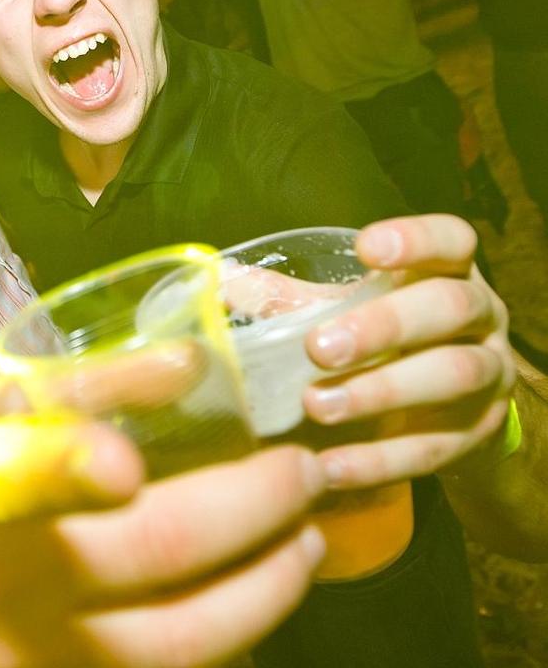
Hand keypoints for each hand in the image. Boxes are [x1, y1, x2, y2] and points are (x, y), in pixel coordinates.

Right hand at [0, 366, 325, 667]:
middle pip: (148, 551)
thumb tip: (195, 362)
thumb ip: (91, 384)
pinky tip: (261, 597)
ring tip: (306, 539)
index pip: (14, 474)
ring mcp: (36, 655)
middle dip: (254, 506)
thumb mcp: (1, 419)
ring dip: (268, 586)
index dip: (66, 468)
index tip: (124, 466)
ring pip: (180, 639)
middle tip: (303, 473)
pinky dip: (236, 637)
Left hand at [302, 214, 514, 487]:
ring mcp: (488, 375)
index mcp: (444, 272)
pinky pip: (436, 448)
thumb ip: (288, 297)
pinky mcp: (479, 435)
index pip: (450, 240)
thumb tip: (216, 280)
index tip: (366, 249)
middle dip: (384, 325)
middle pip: (450, 306)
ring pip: (453, 375)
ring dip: (382, 391)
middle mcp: (479, 317)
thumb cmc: (385, 341)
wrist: (448, 410)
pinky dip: (380, 460)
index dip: (416, 240)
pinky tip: (332, 466)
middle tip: (318, 348)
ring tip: (318, 406)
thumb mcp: (344, 310)